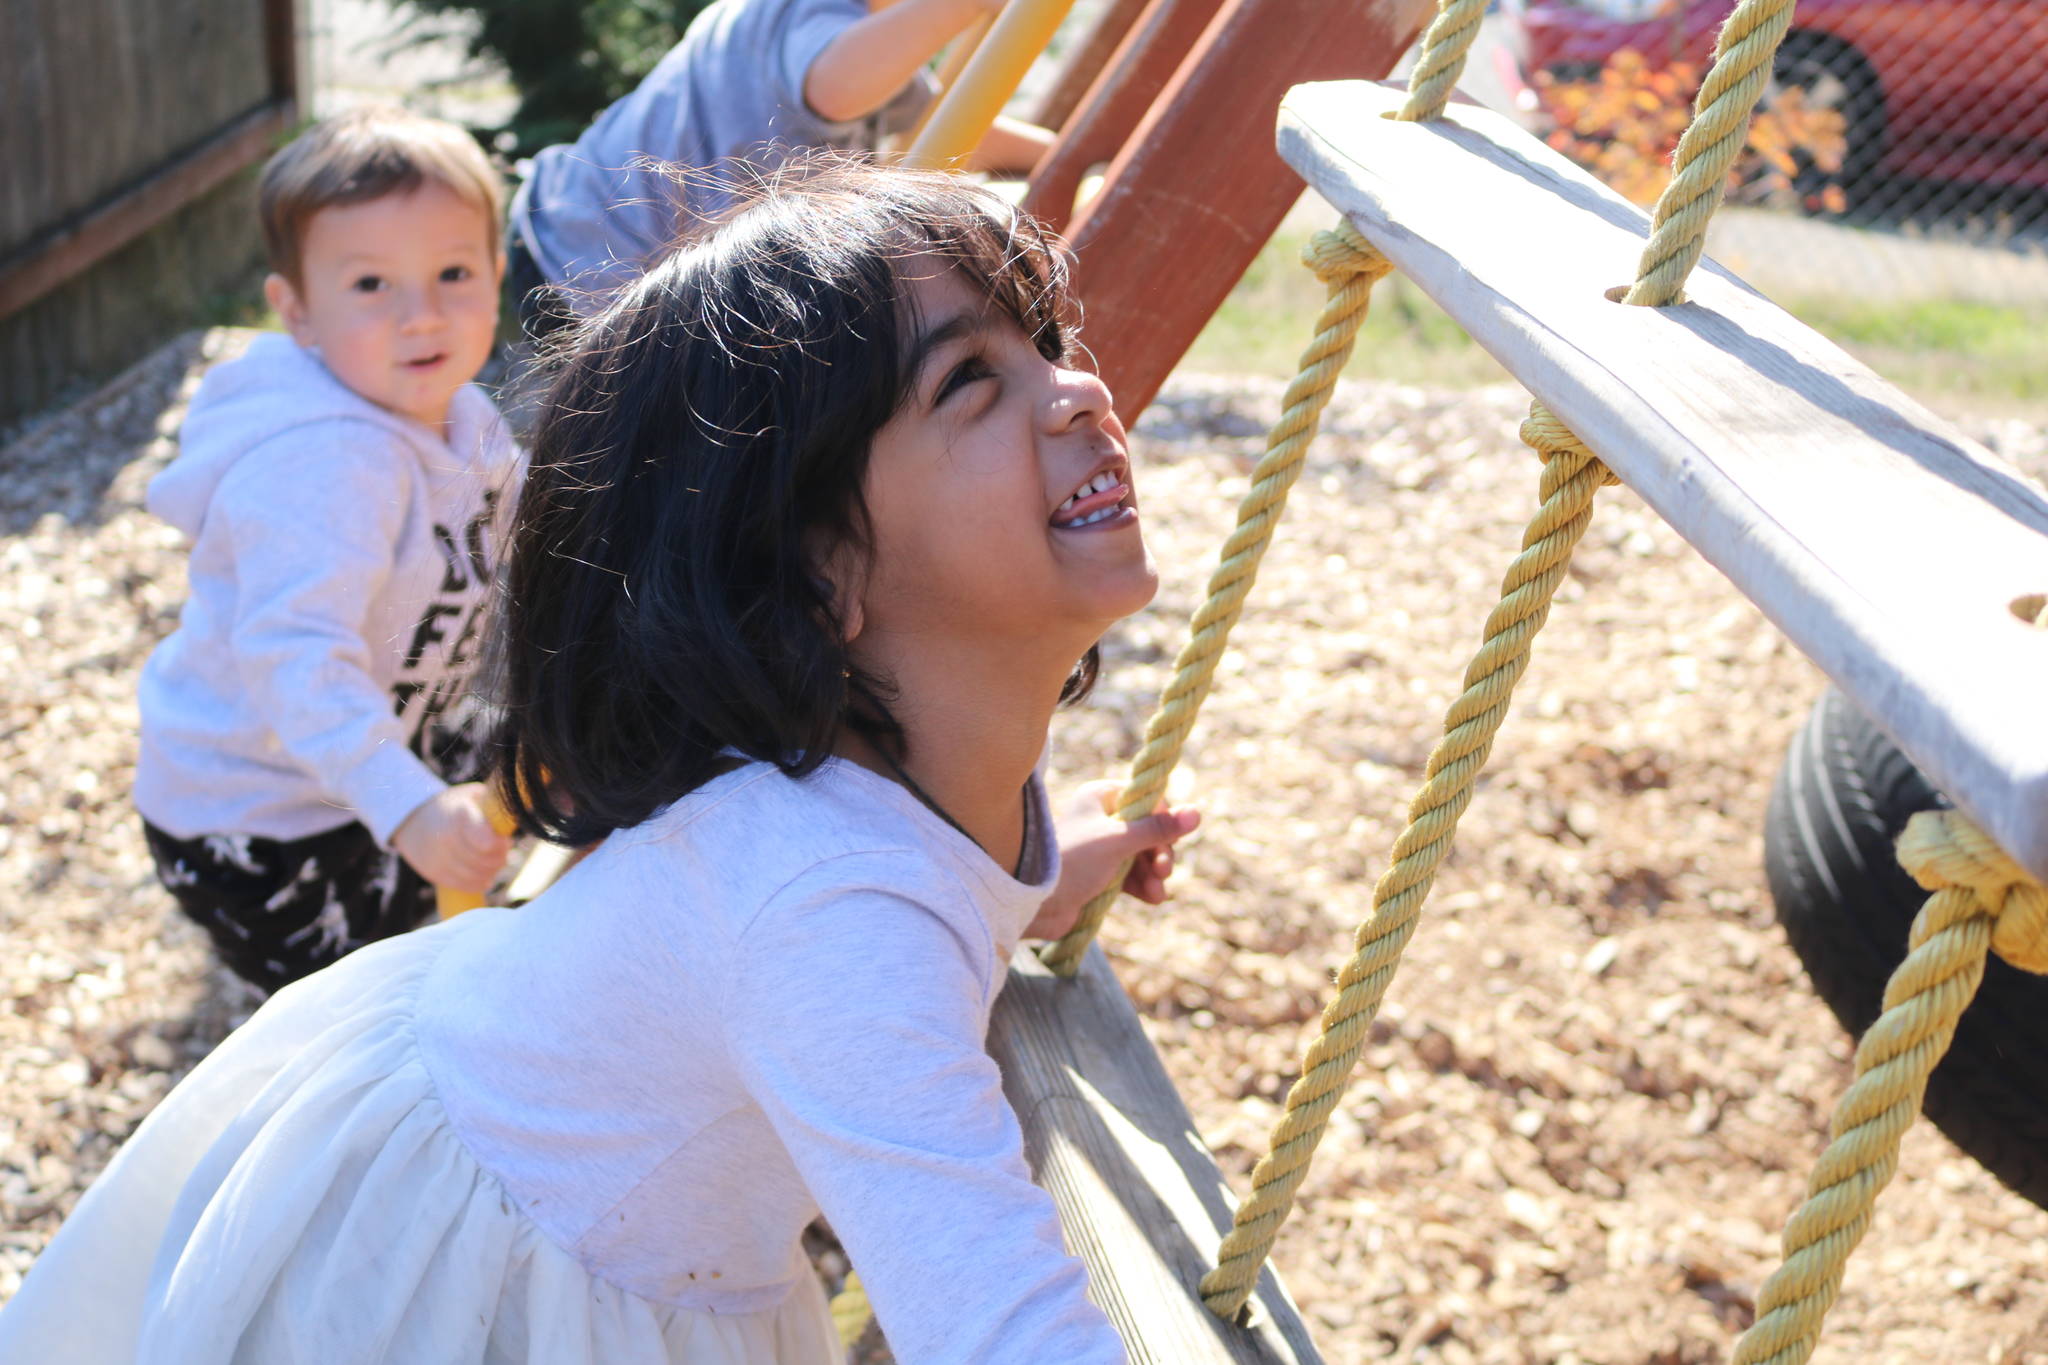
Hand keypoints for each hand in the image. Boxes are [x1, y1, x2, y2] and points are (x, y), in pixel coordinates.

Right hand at [392, 782, 512, 894]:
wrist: (411, 820)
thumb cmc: (453, 806)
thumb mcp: (472, 796)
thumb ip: (493, 806)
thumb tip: (520, 813)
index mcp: (459, 815)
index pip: (486, 841)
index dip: (500, 845)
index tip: (503, 839)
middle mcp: (445, 839)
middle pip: (486, 861)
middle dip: (501, 857)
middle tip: (503, 849)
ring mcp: (438, 858)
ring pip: (478, 876)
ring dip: (492, 870)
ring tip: (493, 860)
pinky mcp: (434, 873)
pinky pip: (466, 885)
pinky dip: (480, 882)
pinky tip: (485, 874)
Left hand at [1025, 781, 1200, 941]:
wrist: (1033, 902)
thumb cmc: (1072, 861)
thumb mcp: (1118, 841)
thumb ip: (1157, 829)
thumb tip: (1197, 813)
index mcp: (1099, 797)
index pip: (1144, 798)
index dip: (1163, 818)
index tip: (1172, 837)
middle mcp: (1100, 818)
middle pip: (1147, 829)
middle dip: (1159, 852)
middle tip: (1164, 871)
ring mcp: (1099, 847)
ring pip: (1141, 855)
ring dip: (1154, 873)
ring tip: (1157, 893)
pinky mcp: (1098, 874)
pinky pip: (1131, 875)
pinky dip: (1143, 885)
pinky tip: (1153, 898)